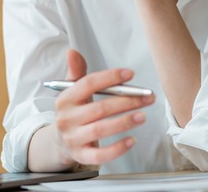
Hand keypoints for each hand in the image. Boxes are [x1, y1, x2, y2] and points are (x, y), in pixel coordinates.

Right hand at [52, 49, 154, 165]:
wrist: (60, 142)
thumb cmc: (74, 113)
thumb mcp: (73, 92)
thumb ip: (77, 72)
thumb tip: (72, 52)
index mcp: (65, 99)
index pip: (88, 84)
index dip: (110, 77)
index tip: (130, 74)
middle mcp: (66, 119)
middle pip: (100, 108)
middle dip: (127, 102)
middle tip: (147, 98)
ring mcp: (73, 138)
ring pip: (101, 130)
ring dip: (124, 122)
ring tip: (143, 116)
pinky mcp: (80, 156)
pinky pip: (100, 154)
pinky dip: (117, 148)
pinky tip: (132, 140)